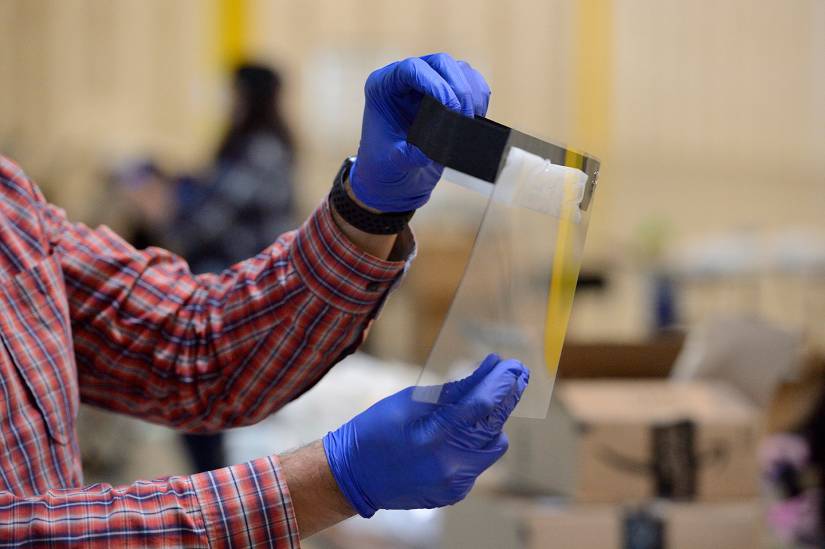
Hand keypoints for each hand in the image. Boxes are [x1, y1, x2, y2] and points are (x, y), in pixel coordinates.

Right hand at [323, 354, 528, 516]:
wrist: (352, 477)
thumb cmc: (375, 430)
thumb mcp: (409, 401)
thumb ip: (452, 390)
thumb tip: (487, 369)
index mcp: (434, 437)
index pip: (483, 405)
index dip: (502, 382)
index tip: (515, 365)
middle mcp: (449, 465)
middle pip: (494, 426)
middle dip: (507, 398)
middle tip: (517, 375)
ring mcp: (453, 484)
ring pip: (492, 446)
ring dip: (492, 423)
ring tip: (484, 403)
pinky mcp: (453, 493)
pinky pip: (478, 463)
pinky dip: (475, 445)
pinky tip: (462, 432)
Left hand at [349, 53, 491, 212]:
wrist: (392, 183)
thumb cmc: (385, 169)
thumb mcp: (394, 162)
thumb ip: (415, 150)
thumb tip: (445, 138)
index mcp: (383, 88)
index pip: (412, 69)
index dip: (435, 84)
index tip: (451, 109)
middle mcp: (405, 81)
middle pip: (440, 63)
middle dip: (459, 87)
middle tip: (466, 116)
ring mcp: (428, 85)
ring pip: (459, 70)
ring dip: (472, 92)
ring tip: (472, 119)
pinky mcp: (448, 96)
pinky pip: (471, 83)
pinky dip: (479, 97)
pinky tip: (477, 117)